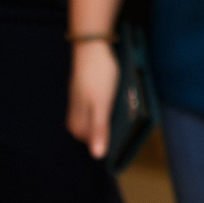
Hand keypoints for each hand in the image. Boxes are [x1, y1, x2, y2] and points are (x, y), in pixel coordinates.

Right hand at [66, 40, 120, 159]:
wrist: (93, 46)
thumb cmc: (98, 76)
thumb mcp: (102, 105)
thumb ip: (99, 129)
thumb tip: (97, 155)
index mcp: (78, 118)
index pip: (90, 141)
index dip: (104, 144)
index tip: (122, 147)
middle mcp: (77, 111)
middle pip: (91, 131)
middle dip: (106, 133)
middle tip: (126, 133)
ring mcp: (81, 100)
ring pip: (94, 118)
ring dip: (108, 121)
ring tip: (124, 120)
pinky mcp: (87, 90)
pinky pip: (97, 106)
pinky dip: (107, 109)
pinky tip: (116, 105)